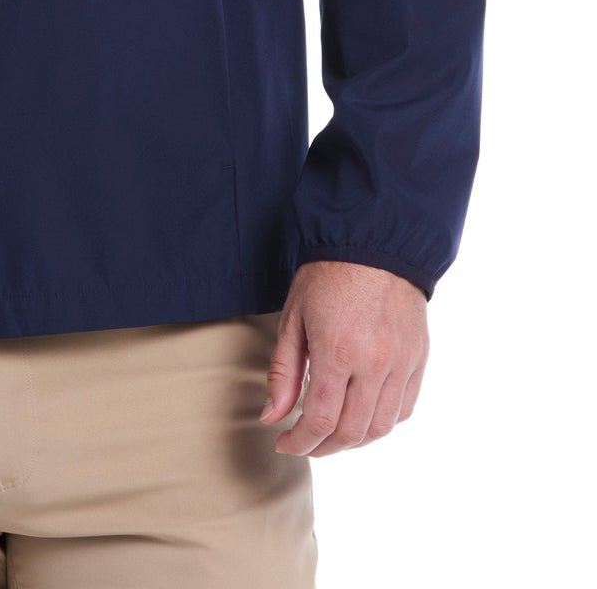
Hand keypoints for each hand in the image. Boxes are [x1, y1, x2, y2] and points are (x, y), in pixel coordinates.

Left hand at [259, 259, 429, 456]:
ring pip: (381, 428)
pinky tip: (362, 416)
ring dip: (354, 441)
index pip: (320, 420)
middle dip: (323, 447)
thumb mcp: (294, 318)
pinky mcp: (419, 359)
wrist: (374, 244)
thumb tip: (272, 416)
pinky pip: (404, 409)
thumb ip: (283, 371)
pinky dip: (382, 423)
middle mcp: (375, 363)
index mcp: (338, 351)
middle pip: (352, 432)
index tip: (284, 444)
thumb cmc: (327, 277)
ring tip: (331, 435)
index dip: (300, 442)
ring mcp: (402, 363)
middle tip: (305, 443)